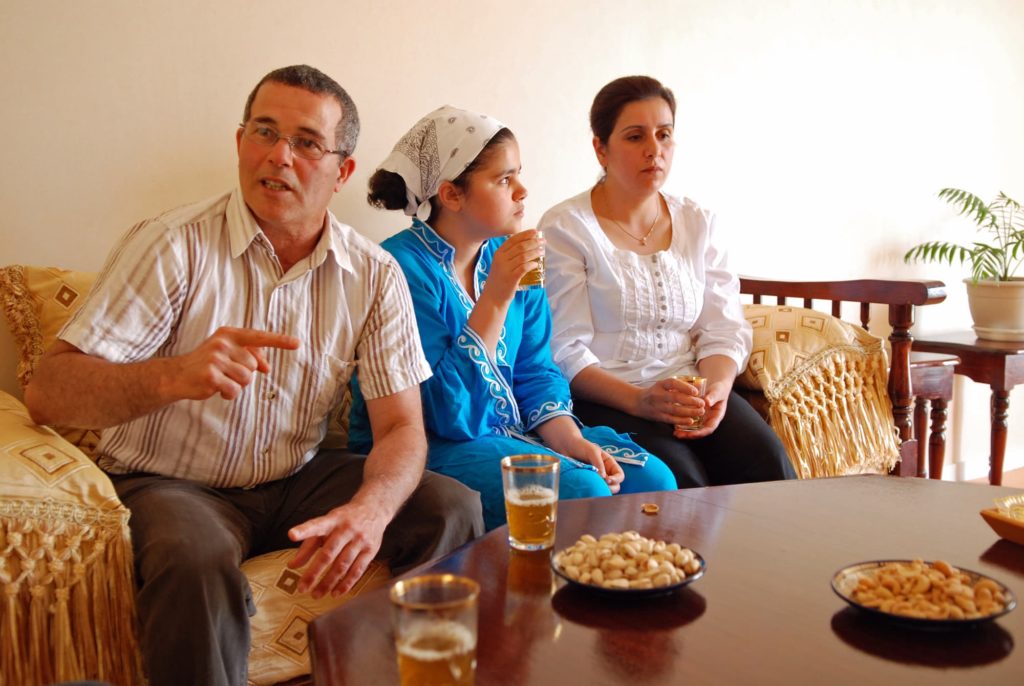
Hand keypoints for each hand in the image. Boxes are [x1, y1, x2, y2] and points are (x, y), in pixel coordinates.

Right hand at [166, 327, 299, 401]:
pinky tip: (216, 390)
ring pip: (246, 379)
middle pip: (253, 366)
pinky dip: (228, 394)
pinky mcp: (210, 376)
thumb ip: (248, 355)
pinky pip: (234, 390)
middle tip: (225, 373)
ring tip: (221, 381)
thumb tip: (267, 367)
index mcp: (228, 334)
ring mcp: (215, 359)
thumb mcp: (226, 353)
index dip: (279, 341)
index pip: (258, 337)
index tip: (297, 343)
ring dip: (236, 385)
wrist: (176, 375)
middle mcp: (222, 343)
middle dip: (243, 374)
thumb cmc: (206, 363)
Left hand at [287, 501, 387, 597]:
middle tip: (302, 588)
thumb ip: (308, 545)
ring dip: (328, 582)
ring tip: (316, 594)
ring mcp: (360, 540)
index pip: (317, 525)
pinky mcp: (371, 550)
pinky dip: (346, 584)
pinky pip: (358, 570)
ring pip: (342, 565)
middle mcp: (347, 529)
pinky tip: (336, 593)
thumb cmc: (344, 520)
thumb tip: (292, 565)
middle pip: (329, 553)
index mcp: (332, 520)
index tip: (291, 535)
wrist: (374, 509)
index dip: (304, 530)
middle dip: (314, 572)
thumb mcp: (326, 525)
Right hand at [483, 229, 544, 300]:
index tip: (535, 232)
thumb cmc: (499, 281)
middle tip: (543, 241)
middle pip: (520, 246)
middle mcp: (501, 259)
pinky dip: (531, 264)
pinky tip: (536, 264)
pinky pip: (524, 268)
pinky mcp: (511, 278)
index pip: (513, 239)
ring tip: (542, 251)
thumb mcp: (500, 265)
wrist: (493, 298)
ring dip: (535, 252)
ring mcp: (505, 269)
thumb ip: (510, 256)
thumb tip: (528, 247)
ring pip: (523, 256)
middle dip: (534, 242)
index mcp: (498, 254)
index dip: (525, 234)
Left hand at [564, 436, 624, 493]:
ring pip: (605, 489)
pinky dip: (593, 491)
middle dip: (611, 488)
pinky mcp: (588, 483)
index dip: (616, 479)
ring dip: (602, 490)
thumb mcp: (592, 452)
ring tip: (593, 488)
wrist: (566, 447)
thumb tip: (603, 478)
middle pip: (615, 486)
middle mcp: (605, 473)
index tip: (607, 480)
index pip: (620, 475)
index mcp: (609, 464)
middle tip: (601, 487)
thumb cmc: (581, 446)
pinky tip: (587, 490)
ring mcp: (597, 479)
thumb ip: (598, 464)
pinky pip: (594, 489)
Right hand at [633, 376, 704, 426]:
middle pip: (675, 398)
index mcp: (660, 384)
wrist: (637, 402)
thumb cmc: (655, 392)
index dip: (685, 387)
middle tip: (702, 403)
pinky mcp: (657, 416)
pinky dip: (681, 420)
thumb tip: (697, 387)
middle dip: (690, 401)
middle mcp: (657, 395)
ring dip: (689, 411)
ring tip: (700, 411)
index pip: (673, 383)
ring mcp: (657, 406)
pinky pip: (671, 419)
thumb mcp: (663, 385)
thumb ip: (677, 386)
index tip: (696, 391)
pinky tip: (690, 420)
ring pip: (675, 410)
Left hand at [673, 381, 728, 438]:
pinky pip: (687, 418)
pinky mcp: (694, 411)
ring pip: (692, 426)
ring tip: (675, 433)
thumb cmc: (719, 387)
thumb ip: (713, 397)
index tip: (691, 434)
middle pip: (699, 430)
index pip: (709, 428)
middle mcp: (708, 418)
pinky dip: (681, 420)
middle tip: (679, 435)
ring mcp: (701, 416)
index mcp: (716, 416)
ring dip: (684, 431)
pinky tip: (673, 421)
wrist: (716, 382)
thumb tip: (707, 402)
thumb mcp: (718, 391)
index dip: (701, 433)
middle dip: (689, 434)